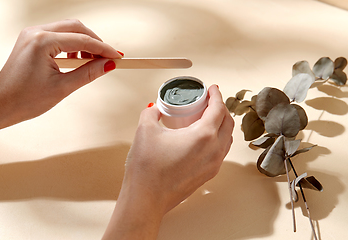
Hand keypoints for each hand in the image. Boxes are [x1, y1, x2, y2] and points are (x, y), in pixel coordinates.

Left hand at [0, 19, 121, 131]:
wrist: (1, 105)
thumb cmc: (25, 99)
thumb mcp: (63, 88)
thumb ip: (89, 73)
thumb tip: (108, 65)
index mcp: (42, 42)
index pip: (82, 40)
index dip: (103, 49)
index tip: (117, 57)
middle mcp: (36, 32)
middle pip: (76, 27)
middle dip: (95, 41)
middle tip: (107, 58)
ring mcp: (32, 34)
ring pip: (67, 29)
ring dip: (84, 42)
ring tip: (92, 61)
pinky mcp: (32, 40)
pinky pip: (58, 35)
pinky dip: (72, 44)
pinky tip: (76, 59)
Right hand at [103, 85, 233, 239]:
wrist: (146, 199)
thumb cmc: (147, 167)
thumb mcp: (146, 130)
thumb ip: (151, 113)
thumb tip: (155, 108)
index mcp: (203, 136)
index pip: (218, 109)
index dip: (216, 95)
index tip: (212, 89)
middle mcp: (214, 150)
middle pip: (228, 123)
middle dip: (221, 108)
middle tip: (210, 101)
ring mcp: (213, 164)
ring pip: (227, 138)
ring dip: (221, 124)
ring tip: (208, 118)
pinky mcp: (208, 175)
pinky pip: (221, 152)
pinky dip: (217, 139)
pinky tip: (203, 138)